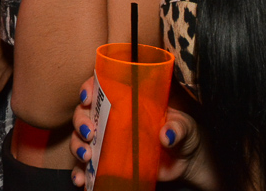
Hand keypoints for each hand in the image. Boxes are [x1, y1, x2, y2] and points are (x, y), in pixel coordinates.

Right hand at [70, 80, 207, 188]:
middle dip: (81, 121)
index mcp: (130, 99)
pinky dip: (79, 173)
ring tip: (87, 157)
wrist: (187, 161)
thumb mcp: (185, 126)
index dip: (89, 88)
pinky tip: (81, 180)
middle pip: (85, 113)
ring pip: (81, 138)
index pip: (102, 86)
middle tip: (91, 133)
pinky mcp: (109, 162)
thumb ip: (178, 128)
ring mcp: (110, 140)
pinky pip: (87, 167)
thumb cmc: (184, 132)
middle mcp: (114, 117)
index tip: (87, 97)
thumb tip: (166, 135)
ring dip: (78, 146)